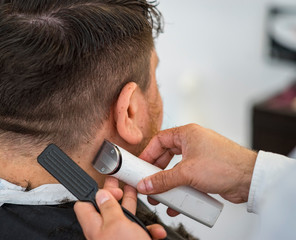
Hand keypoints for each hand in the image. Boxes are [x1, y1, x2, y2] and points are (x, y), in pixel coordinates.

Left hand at [74, 177, 166, 239]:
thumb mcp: (116, 224)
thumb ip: (108, 207)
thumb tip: (101, 193)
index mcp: (95, 225)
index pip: (84, 204)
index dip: (93, 191)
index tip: (105, 182)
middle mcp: (105, 232)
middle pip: (107, 207)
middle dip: (117, 193)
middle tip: (121, 180)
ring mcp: (119, 238)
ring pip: (125, 218)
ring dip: (135, 208)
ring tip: (138, 195)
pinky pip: (139, 233)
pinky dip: (148, 230)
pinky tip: (155, 231)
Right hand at [137, 124, 256, 206]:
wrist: (250, 179)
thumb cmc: (225, 165)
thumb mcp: (187, 173)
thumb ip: (162, 180)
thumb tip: (146, 184)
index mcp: (187, 134)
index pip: (160, 140)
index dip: (148, 153)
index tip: (140, 166)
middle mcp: (193, 143)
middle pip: (166, 156)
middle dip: (156, 172)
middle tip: (148, 182)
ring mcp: (200, 157)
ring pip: (176, 169)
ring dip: (167, 183)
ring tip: (160, 196)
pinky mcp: (205, 171)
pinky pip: (187, 178)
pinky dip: (180, 189)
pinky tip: (176, 202)